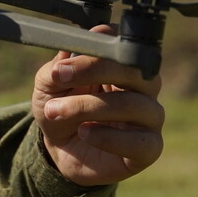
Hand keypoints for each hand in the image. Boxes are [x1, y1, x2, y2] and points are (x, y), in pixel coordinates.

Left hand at [32, 26, 164, 186]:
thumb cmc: (61, 110)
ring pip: (133, 104)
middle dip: (95, 69)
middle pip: (136, 69)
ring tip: (56, 111)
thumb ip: (56, 69)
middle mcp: (143, 88)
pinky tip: (84, 133)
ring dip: (88, 106)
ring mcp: (149, 118)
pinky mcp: (149, 148)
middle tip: (60, 76)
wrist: (61, 151)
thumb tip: (69, 49)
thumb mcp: (47, 88)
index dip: (101, 45)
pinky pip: (141, 142)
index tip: (71, 53)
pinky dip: (109, 137)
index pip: (126, 46)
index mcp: (122, 66)